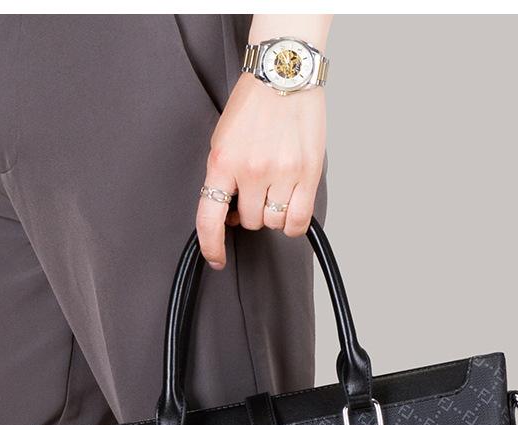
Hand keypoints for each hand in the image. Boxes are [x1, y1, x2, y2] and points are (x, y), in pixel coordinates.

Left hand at [196, 74, 325, 268]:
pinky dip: (293, 221)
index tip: (216, 257)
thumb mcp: (223, 139)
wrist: (283, 73)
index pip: (210, 218)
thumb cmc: (254, 104)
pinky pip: (299, 220)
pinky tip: (291, 206)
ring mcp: (281, 173)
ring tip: (275, 188)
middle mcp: (251, 170)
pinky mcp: (307, 173)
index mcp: (223, 162)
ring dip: (273, 213)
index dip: (211, 245)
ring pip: (273, 222)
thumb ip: (223, 178)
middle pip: (249, 222)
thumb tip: (230, 215)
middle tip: (256, 193)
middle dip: (251, 212)